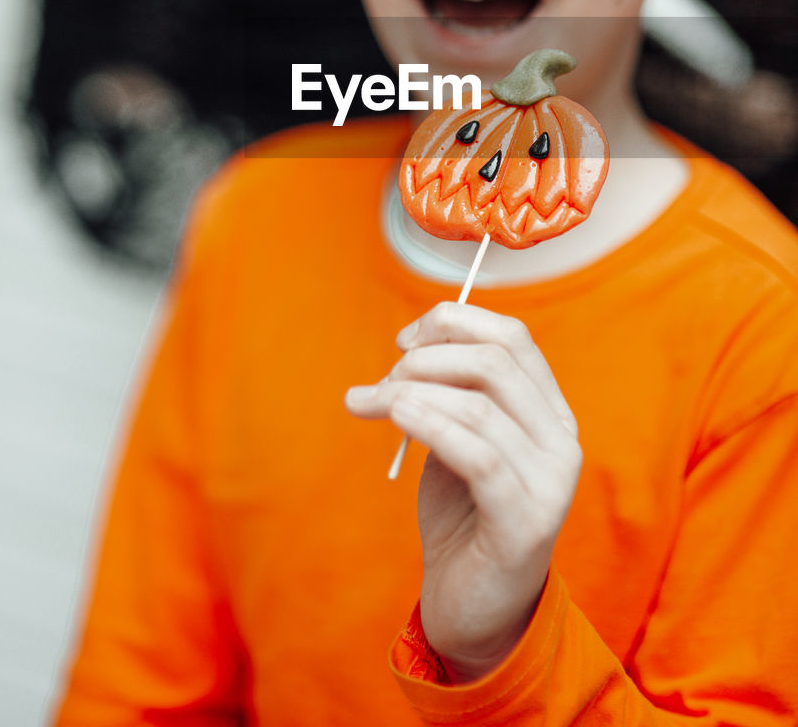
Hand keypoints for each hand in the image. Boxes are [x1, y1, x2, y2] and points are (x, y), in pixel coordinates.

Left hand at [346, 301, 581, 681]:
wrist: (473, 608)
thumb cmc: (462, 516)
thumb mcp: (458, 440)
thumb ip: (450, 394)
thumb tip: (410, 346)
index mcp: (550, 413)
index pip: (513, 337)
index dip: (454, 323)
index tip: (404, 339)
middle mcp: (562, 441)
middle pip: (495, 362)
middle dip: (426, 359)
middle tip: (383, 381)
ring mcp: (550, 483)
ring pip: (479, 405)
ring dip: (410, 392)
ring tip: (369, 403)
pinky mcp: (525, 523)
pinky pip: (476, 455)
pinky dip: (429, 424)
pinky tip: (395, 416)